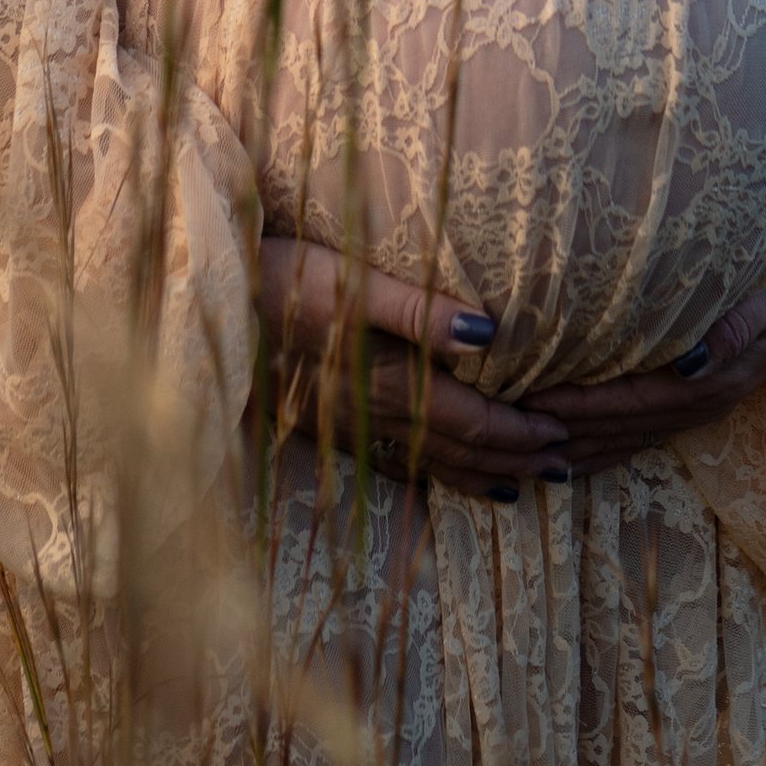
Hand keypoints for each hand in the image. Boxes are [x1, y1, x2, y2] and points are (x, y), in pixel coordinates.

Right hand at [255, 237, 569, 500]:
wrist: (202, 305)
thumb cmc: (276, 278)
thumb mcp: (347, 281)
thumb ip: (417, 311)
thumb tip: (488, 334)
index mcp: (385, 381)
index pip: (471, 421)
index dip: (519, 432)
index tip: (563, 434)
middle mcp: (369, 415)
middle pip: (456, 450)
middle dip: (512, 461)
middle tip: (563, 467)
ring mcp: (343, 425)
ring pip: (424, 463)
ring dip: (475, 475)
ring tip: (517, 487)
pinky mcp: (318, 422)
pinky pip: (385, 461)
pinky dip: (422, 474)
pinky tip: (432, 478)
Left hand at [532, 227, 765, 478]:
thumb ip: (738, 325)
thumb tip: (693, 361)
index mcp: (713, 378)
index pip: (633, 401)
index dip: (580, 407)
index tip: (528, 406)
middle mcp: (700, 402)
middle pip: (619, 429)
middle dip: (559, 432)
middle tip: (500, 429)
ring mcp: (697, 407)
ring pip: (622, 440)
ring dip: (571, 447)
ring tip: (513, 451)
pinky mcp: (693, 401)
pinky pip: (636, 435)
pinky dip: (596, 448)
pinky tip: (559, 457)